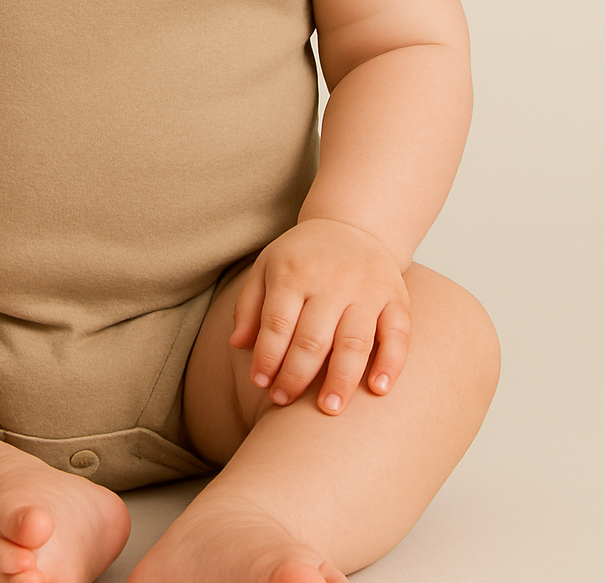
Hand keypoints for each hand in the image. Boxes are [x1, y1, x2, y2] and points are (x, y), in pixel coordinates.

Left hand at [229, 219, 410, 414]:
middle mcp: (331, 281)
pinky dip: (390, 363)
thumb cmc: (302, 255)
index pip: (277, 324)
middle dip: (297, 375)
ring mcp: (366, 289)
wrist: (351, 224)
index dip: (267, 358)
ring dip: (341, 380)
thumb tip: (237, 345)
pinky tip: (378, 389)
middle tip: (285, 401)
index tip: (261, 384)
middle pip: (313, 339)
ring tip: (328, 409)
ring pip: (354, 342)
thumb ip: (250, 306)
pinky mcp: (396, 297)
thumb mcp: (266, 268)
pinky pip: (398, 334)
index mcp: (293, 273)